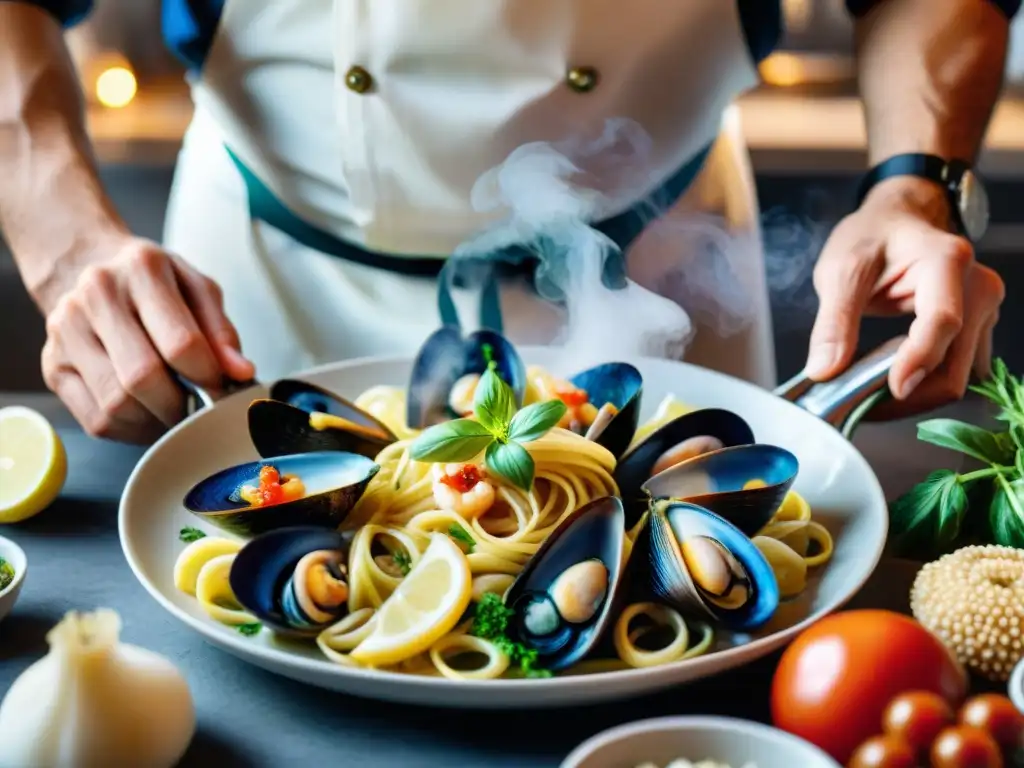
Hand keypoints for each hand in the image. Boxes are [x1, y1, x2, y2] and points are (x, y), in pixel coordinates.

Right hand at [40, 237, 254, 442]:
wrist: (89, 266)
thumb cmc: (153, 283)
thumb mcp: (197, 288)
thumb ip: (221, 330)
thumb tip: (240, 373)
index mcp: (142, 269)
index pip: (180, 343)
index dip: (208, 378)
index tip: (222, 391)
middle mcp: (96, 296)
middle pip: (142, 378)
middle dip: (180, 406)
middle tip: (199, 410)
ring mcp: (66, 332)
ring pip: (116, 405)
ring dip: (156, 422)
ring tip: (175, 412)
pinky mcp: (52, 366)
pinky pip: (96, 420)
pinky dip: (131, 430)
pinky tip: (148, 416)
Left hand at [805, 177, 1003, 418]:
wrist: (897, 220)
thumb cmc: (871, 236)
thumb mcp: (841, 270)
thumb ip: (834, 322)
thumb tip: (825, 371)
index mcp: (946, 261)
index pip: (942, 322)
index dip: (918, 362)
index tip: (890, 391)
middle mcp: (978, 286)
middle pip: (955, 364)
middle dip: (910, 393)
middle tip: (860, 404)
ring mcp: (983, 310)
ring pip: (959, 376)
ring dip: (916, 395)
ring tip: (869, 392)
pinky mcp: (977, 329)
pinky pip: (956, 370)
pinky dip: (924, 385)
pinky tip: (890, 380)